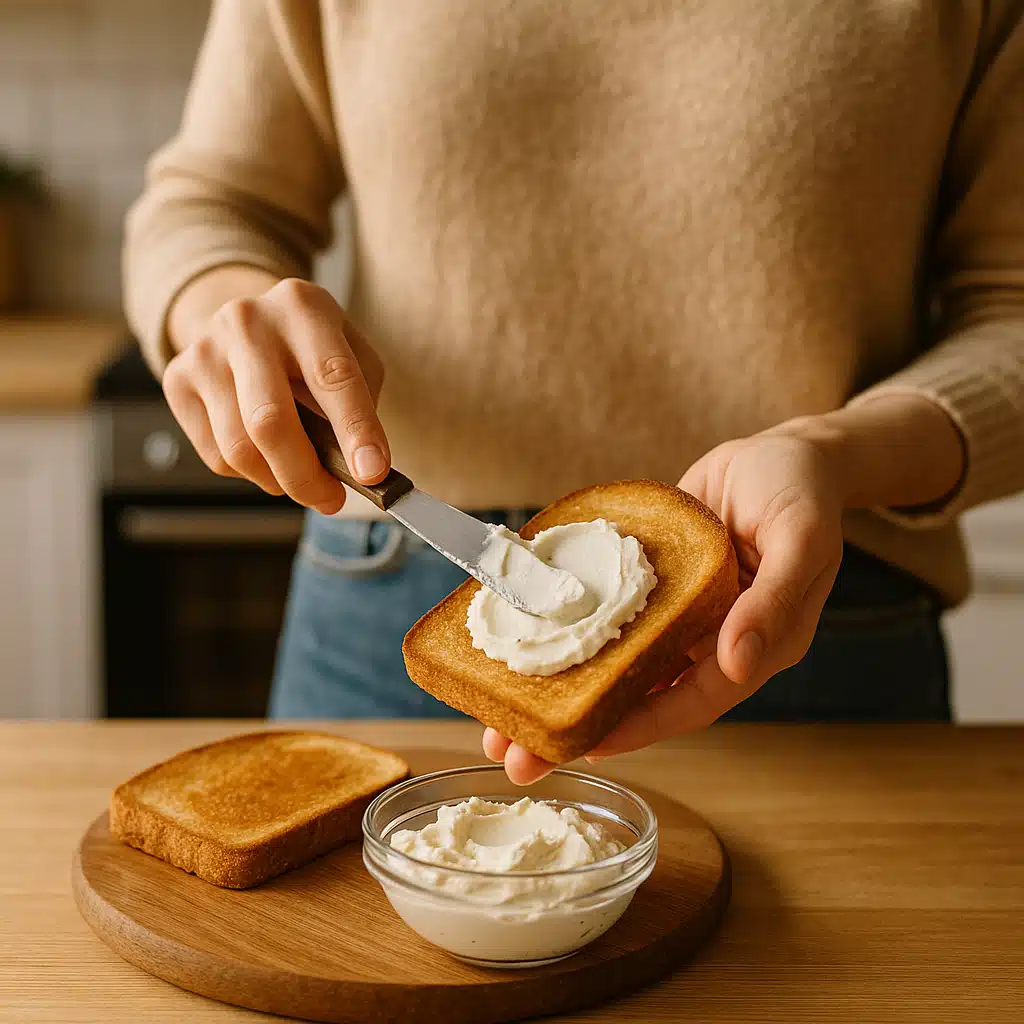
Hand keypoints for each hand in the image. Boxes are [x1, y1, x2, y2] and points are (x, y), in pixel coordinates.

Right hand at [162, 276, 388, 512]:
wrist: (250, 324)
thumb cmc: (313, 351)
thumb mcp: (354, 358)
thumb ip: (362, 408)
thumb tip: (360, 471)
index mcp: (303, 307)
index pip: (333, 376)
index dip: (355, 430)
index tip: (372, 474)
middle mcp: (247, 321)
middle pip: (270, 421)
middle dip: (306, 475)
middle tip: (330, 499)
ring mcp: (205, 349)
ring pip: (239, 448)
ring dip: (278, 480)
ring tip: (300, 476)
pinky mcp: (177, 380)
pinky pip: (216, 456)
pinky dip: (250, 473)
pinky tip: (265, 454)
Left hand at [484, 421, 846, 783]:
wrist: (784, 450)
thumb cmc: (803, 489)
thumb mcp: (801, 538)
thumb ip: (774, 601)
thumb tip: (738, 663)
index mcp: (753, 645)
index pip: (692, 701)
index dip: (640, 726)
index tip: (586, 747)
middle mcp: (710, 640)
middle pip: (642, 694)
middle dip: (579, 724)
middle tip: (515, 754)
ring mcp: (678, 615)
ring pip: (616, 661)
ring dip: (563, 683)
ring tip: (499, 715)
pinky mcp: (654, 585)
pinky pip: (610, 614)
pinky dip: (572, 629)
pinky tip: (525, 639)